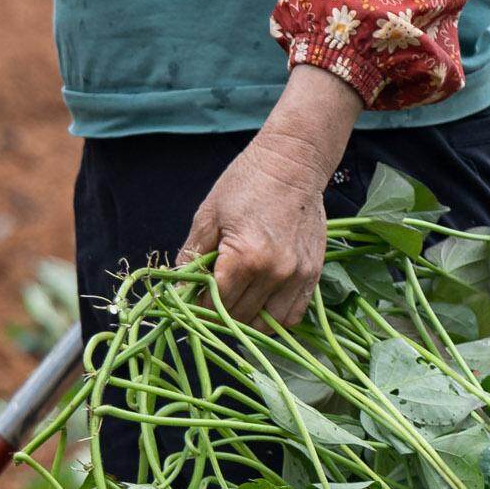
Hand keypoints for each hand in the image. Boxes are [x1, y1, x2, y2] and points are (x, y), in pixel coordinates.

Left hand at [182, 69, 358, 325]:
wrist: (293, 164)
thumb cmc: (245, 184)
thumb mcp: (207, 217)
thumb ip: (190, 258)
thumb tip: (176, 291)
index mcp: (244, 257)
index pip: (214, 305)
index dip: (197, 308)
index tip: (190, 302)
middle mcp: (274, 272)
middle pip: (238, 318)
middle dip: (218, 314)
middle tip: (207, 301)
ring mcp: (297, 276)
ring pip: (266, 324)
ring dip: (246, 321)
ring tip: (234, 304)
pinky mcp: (313, 275)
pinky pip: (293, 315)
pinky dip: (274, 318)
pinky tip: (259, 303)